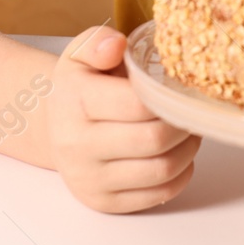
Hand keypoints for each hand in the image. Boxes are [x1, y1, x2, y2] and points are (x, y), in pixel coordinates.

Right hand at [45, 24, 201, 212]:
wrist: (53, 128)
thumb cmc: (78, 87)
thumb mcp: (80, 53)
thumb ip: (97, 42)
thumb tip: (116, 45)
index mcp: (75, 102)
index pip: (138, 104)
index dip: (167, 98)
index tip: (178, 90)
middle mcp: (77, 145)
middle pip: (154, 140)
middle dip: (183, 125)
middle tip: (190, 112)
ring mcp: (89, 179)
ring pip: (160, 171)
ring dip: (187, 150)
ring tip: (188, 131)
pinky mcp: (103, 202)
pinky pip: (157, 195)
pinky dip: (180, 175)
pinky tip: (177, 155)